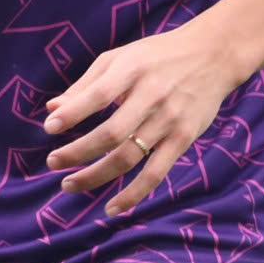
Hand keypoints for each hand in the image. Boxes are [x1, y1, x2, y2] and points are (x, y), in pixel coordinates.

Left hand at [42, 18, 253, 216]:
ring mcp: (169, 119)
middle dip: (77, 151)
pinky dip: (134, 194)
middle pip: (111, 132)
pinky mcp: (184, 138)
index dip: (74, 113)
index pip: (99, 94)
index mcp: (132, 69)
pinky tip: (112, 207)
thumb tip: (52, 110)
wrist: (213, 55)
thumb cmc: (157, 56)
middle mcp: (151, 95)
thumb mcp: (121, 58)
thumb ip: (86, 84)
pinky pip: (156, 173)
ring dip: (95, 175)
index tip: (50, 128)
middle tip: (52, 163)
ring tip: (69, 184)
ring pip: (129, 156)